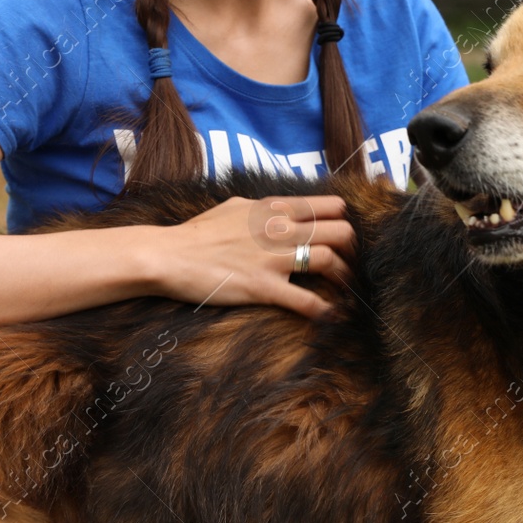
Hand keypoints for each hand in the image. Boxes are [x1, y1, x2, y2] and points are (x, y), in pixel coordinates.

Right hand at [148, 194, 356, 319]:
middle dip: (353, 251)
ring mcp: (272, 258)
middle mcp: (280, 228)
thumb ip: (265, 207)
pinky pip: (305, 300)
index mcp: (275, 208)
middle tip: (352, 265)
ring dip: (344, 278)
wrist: (169, 255)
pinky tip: (329, 316)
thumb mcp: (237, 206)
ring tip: (345, 290)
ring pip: (330, 260)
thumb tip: (283, 208)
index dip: (346, 222)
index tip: (347, 238)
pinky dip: (323, 310)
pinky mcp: (263, 287)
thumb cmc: (199, 233)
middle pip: (341, 232)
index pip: (331, 206)